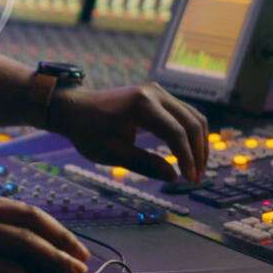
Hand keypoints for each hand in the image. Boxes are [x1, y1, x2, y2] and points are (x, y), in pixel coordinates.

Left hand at [47, 82, 208, 182]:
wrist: (74, 109)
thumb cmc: (88, 131)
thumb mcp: (112, 153)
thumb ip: (144, 164)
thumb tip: (174, 176)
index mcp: (142, 104)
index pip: (176, 133)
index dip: (187, 159)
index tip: (189, 181)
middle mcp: (154, 93)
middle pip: (191, 122)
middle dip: (198, 152)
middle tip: (195, 179)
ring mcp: (157, 92)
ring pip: (192, 116)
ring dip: (198, 143)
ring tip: (194, 169)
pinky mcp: (157, 96)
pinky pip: (183, 113)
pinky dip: (190, 133)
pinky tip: (187, 154)